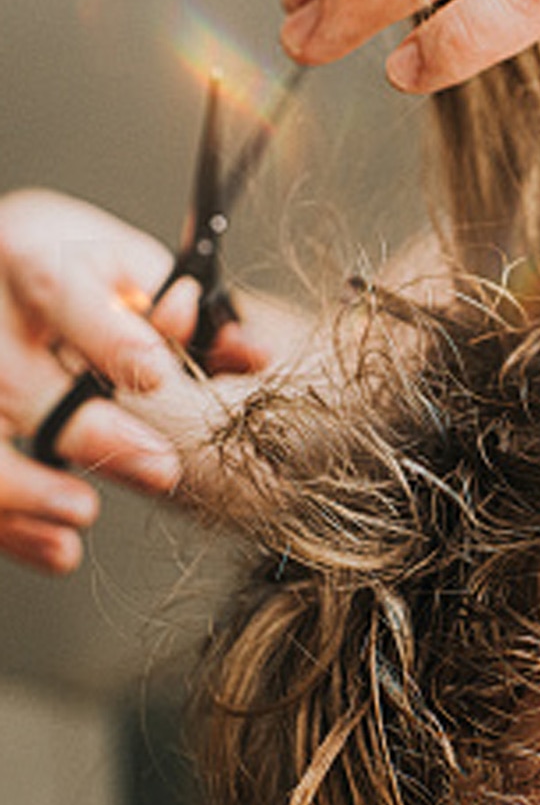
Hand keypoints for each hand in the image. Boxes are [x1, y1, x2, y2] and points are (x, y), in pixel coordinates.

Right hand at [0, 190, 271, 572]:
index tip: (158, 376)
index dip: (109, 338)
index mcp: (34, 257)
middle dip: (91, 430)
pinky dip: (11, 525)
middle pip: (16, 377)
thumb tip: (249, 352)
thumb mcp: (133, 270)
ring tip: (83, 512)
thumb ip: (187, 313)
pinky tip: (58, 547)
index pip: (60, 292)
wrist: (2, 265)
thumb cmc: (76, 271)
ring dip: (26, 488)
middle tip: (161, 467)